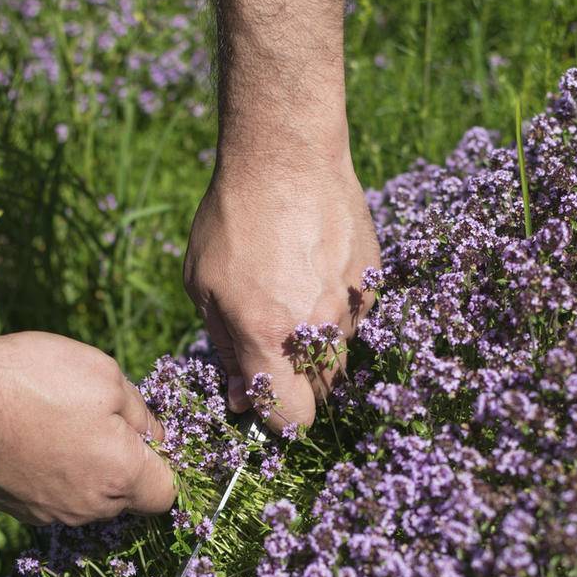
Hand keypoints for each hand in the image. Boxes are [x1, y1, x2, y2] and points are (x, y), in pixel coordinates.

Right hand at [0, 331, 176, 525]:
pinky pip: (51, 498)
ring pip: (88, 499)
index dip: (164, 464)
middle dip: (124, 465)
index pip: (167, 493)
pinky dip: (50, 474)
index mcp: (122, 476)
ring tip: (58, 424)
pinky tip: (30, 438)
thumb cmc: (36, 379)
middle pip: (126, 497)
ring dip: (85, 470)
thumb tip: (154, 435)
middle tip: (98, 420)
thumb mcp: (106, 376)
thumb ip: (141, 413)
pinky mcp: (16, 509)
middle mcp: (89, 507)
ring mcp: (49, 513)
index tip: (145, 436)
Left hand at [183, 150, 380, 429]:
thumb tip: (241, 399)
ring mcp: (351, 306)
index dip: (279, 421)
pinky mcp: (373, 283)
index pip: (292, 419)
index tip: (266, 404)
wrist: (287, 155)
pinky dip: (337, 317)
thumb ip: (227, 350)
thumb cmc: (233, 218)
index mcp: (268, 336)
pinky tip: (315, 280)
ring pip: (342, 360)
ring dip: (318, 352)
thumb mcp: (203, 286)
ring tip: (293, 304)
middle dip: (298, 388)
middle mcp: (317, 329)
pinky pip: (356, 322)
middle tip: (273, 350)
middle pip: (321, 396)